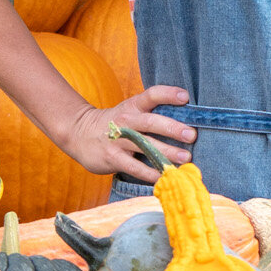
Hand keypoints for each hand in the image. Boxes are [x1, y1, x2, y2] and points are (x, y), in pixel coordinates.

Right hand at [63, 87, 193, 182]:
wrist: (78, 133)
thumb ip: (151, 114)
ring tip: (186, 158)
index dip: (168, 94)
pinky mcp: (113, 158)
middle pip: (151, 122)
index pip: (152, 95)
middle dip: (173, 128)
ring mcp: (118, 140)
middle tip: (192, 135)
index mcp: (132, 106)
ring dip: (167, 153)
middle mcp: (126, 121)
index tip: (185, 97)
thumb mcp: (129, 111)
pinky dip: (150, 173)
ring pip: (145, 146)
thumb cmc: (114, 123)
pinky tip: (164, 177)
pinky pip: (135, 167)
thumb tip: (185, 123)